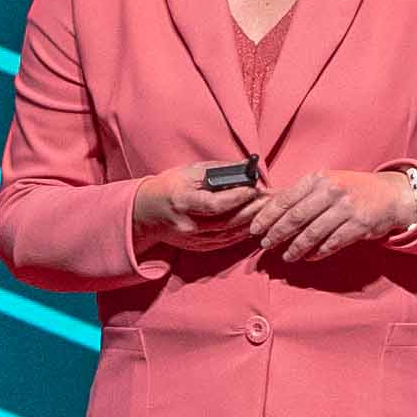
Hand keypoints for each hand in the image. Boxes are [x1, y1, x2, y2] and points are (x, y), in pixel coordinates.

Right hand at [129, 166, 261, 258]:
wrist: (146, 212)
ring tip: (267, 212)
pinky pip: (224, 243)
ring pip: (228, 235)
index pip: (214, 205)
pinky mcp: (197, 247)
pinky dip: (240, 234)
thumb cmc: (169, 186)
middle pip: (226, 222)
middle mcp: (187, 225)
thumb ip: (218, 170)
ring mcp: (192, 240)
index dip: (237, 198)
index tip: (254, 189)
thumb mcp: (189, 171)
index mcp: (182, 202)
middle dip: (251, 211)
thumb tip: (245, 168)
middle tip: (269, 200)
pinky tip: (253, 225)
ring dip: (250, 223)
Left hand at [247, 164, 416, 264]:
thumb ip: (302, 194)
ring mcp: (346, 208)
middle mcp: (331, 191)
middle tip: (266, 245)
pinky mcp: (359, 225)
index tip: (255, 229)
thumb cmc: (352, 190)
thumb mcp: (327, 182)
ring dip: (296, 247)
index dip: (267, 216)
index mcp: (319, 179)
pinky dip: (318, 252)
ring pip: (312, 233)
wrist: (390, 195)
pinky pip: (332, 243)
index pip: (285, 198)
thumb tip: (269, 208)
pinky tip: (308, 257)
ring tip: (286, 256)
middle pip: (295, 217)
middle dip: (277, 233)